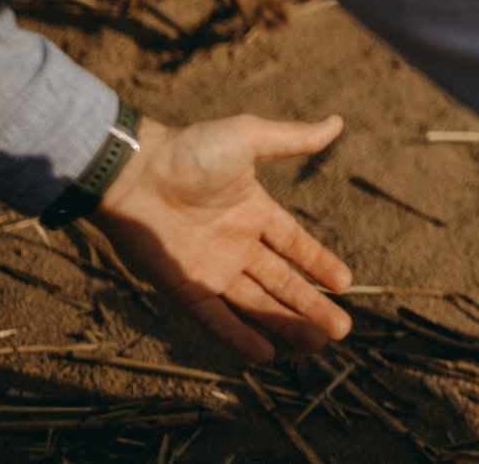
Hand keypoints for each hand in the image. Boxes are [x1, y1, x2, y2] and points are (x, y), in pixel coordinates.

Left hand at [93, 113, 353, 361]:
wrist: (134, 174)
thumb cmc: (189, 151)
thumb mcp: (248, 137)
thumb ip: (293, 139)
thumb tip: (337, 123)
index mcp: (253, 210)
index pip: (294, 244)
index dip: (319, 264)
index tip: (345, 284)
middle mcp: (235, 244)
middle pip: (281, 282)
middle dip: (311, 306)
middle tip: (342, 330)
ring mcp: (211, 268)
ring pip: (257, 304)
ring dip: (286, 324)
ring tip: (317, 346)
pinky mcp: (185, 287)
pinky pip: (217, 319)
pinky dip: (239, 338)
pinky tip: (266, 356)